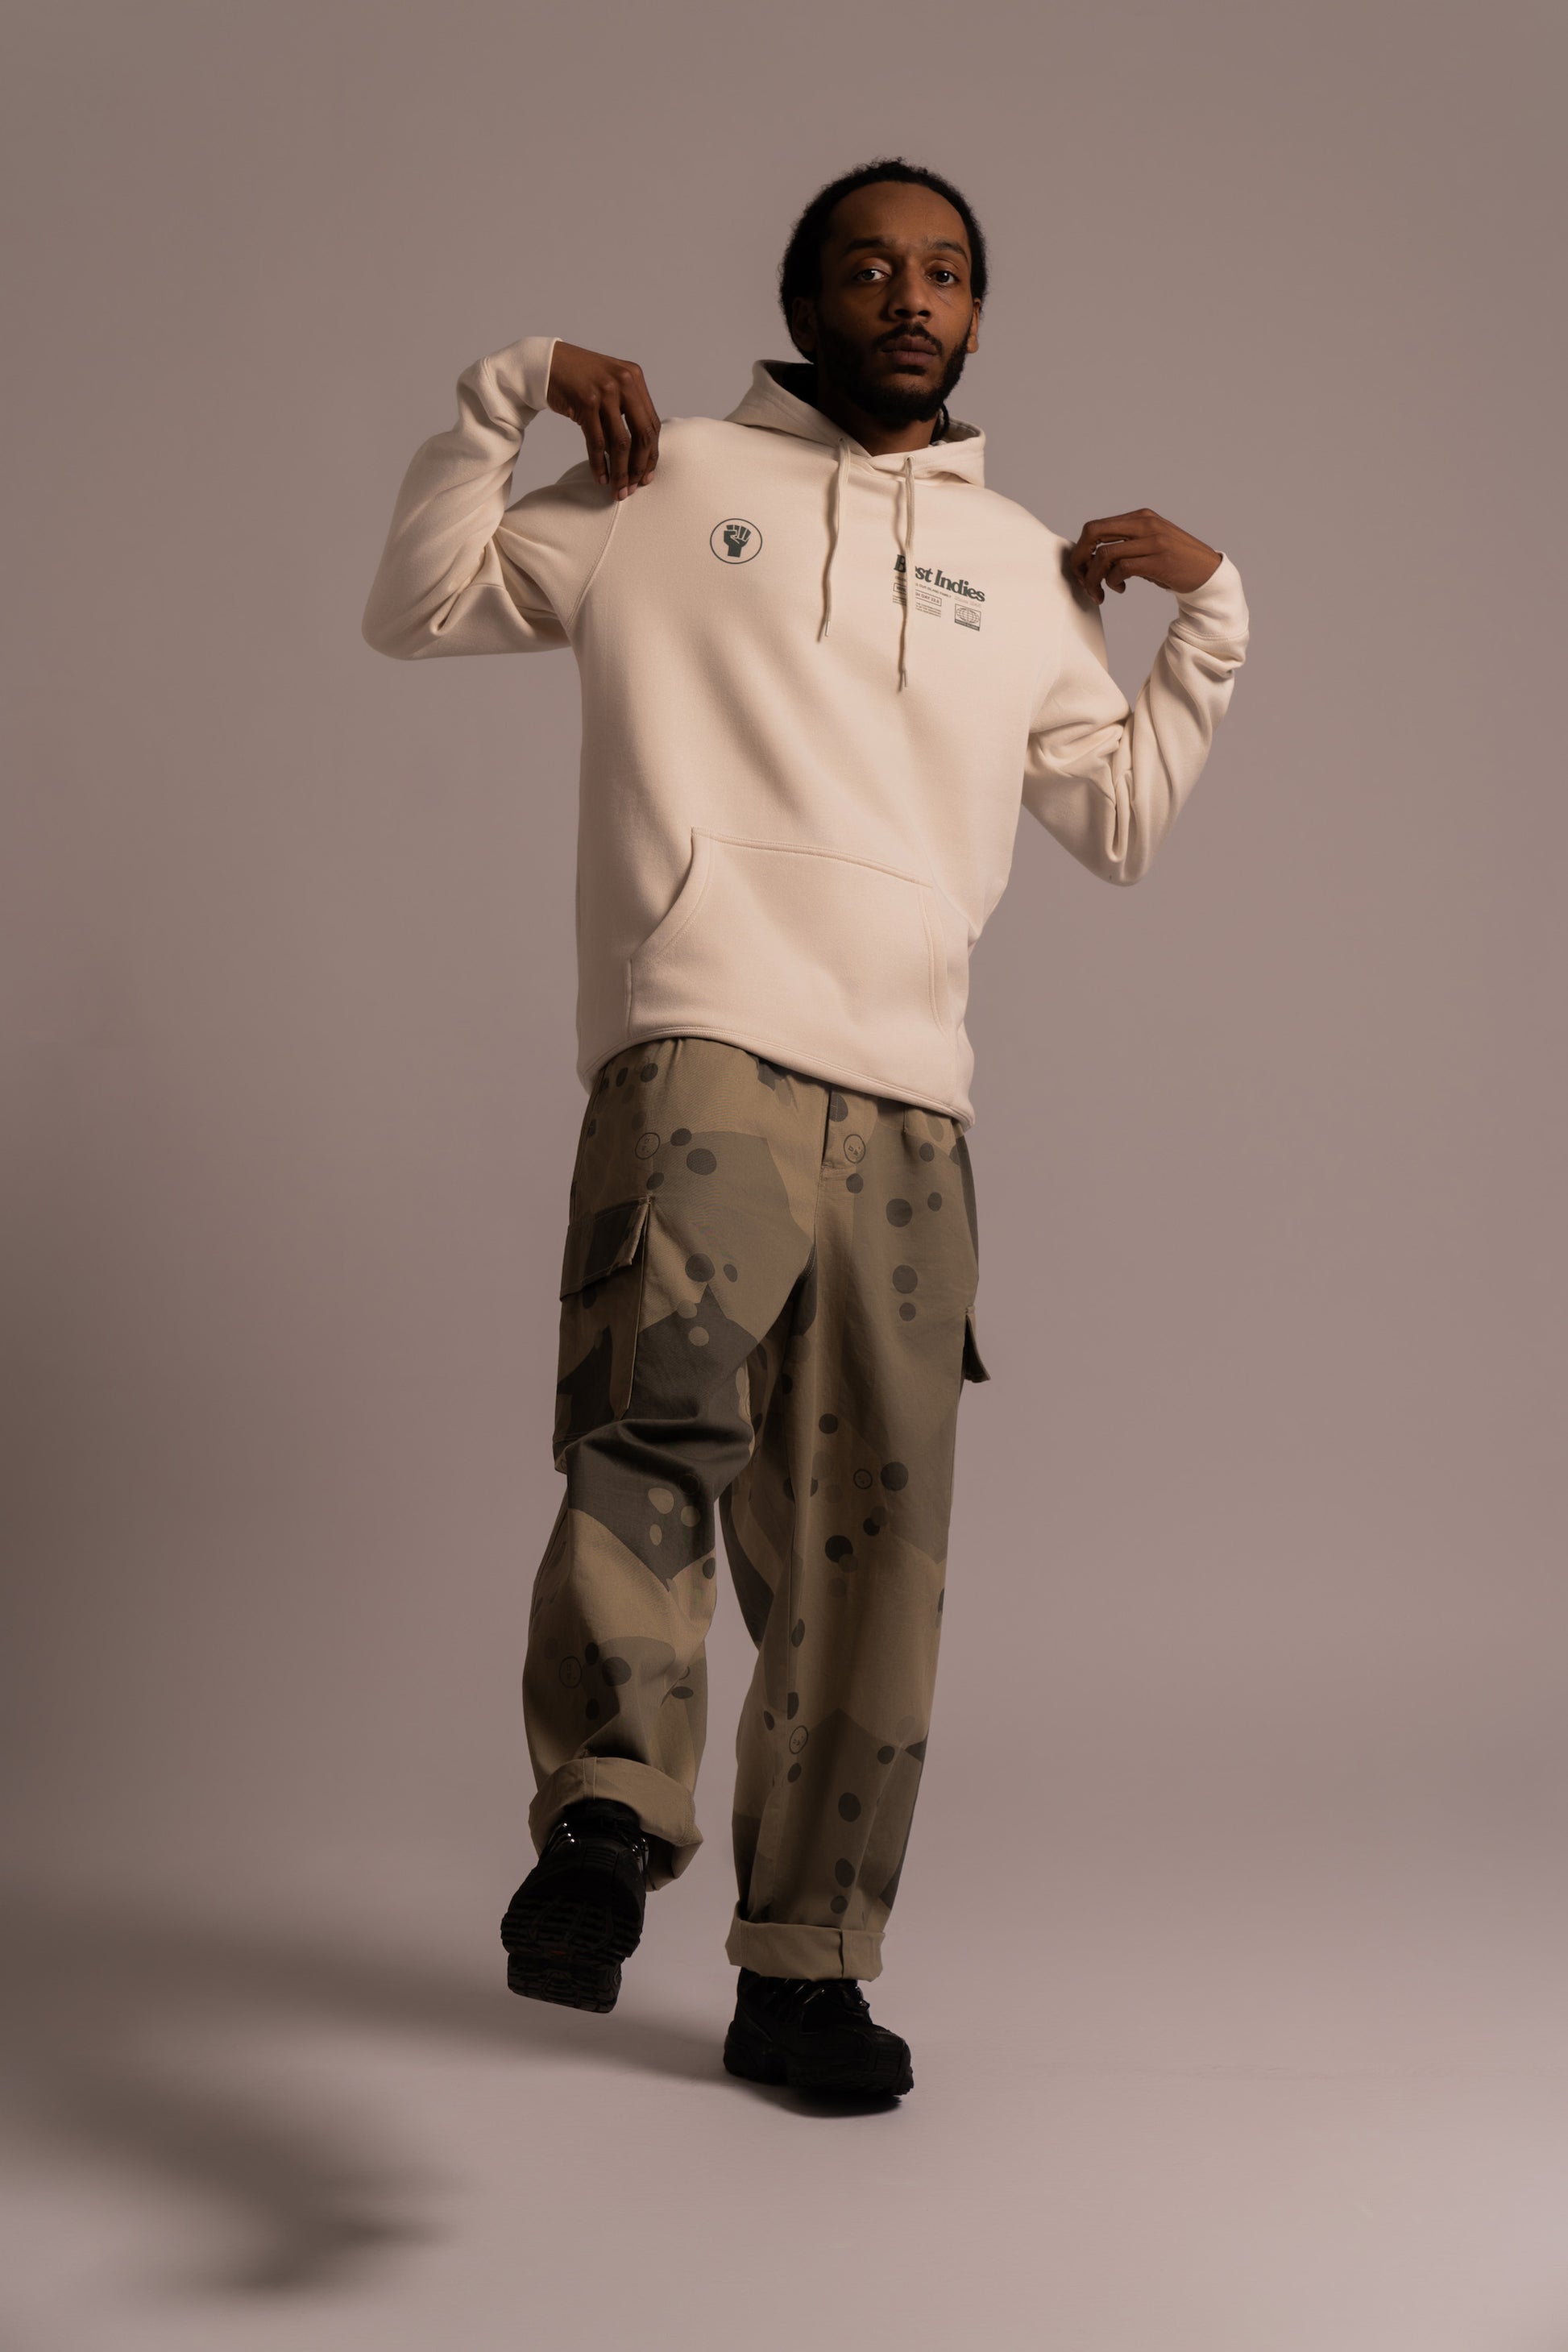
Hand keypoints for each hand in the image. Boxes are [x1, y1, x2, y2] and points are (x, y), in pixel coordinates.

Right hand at [546, 341, 659, 499]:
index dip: (652, 454)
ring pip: (621, 443)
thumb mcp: (610, 385)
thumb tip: (638, 451)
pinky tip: (601, 478)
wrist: (546, 363)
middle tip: (634, 488)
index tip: (647, 476)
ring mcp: (605, 392)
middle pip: (642, 435)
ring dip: (621, 472)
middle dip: (639, 467)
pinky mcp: (586, 402)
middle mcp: (624, 383)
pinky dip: (600, 464)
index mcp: (635, 378)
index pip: (652, 424)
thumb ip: (627, 407)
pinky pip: (597, 442)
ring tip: (619, 490)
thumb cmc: (579, 379)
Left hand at [1068, 509, 1220, 605]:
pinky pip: (1121, 568)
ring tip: (1099, 592)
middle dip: (1080, 560)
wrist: (1208, 573)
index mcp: (1140, 517)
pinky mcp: (1159, 560)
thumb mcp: (1149, 545)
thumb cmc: (1175, 563)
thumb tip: (1091, 559)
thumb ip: (1125, 545)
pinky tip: (1120, 589)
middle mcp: (1145, 523)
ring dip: (1094, 578)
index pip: (1095, 527)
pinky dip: (1113, 582)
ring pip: (1104, 554)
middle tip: (1082, 581)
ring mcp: (1153, 540)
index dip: (1081, 550)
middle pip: (1093, 533)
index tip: (1082, 570)